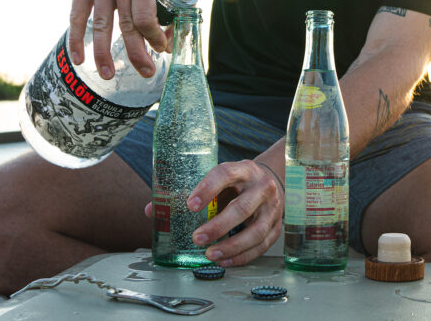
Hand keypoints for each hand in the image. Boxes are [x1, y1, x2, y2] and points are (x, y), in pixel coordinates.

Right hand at [68, 0, 177, 77]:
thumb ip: (180, 6)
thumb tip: (171, 43)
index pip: (145, 15)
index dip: (154, 37)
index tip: (161, 48)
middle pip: (125, 23)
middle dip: (136, 52)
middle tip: (146, 72)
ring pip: (100, 24)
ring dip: (104, 54)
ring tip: (108, 76)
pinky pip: (77, 15)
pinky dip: (77, 38)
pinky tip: (80, 59)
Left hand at [149, 159, 284, 265]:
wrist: (274, 180)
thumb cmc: (239, 182)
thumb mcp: (221, 178)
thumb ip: (190, 192)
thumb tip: (153, 210)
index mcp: (244, 170)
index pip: (226, 174)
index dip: (208, 189)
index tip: (190, 205)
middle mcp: (262, 187)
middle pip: (242, 208)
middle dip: (218, 226)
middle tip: (196, 238)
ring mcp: (272, 208)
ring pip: (256, 231)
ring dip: (231, 246)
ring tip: (210, 255)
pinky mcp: (277, 226)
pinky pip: (262, 245)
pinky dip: (243, 256)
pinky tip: (225, 261)